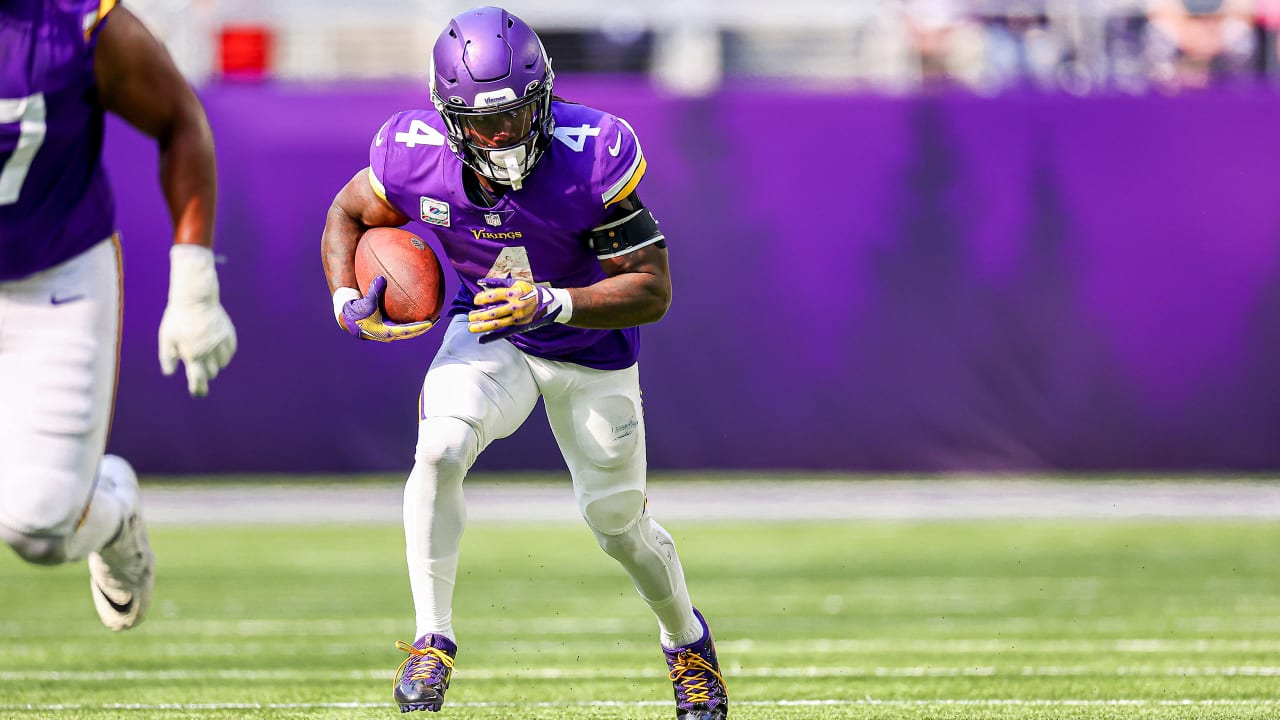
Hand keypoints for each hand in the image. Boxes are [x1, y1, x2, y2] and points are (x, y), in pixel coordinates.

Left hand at [158, 245, 236, 396]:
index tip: (198, 393)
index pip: (198, 379)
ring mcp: (221, 343)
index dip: (198, 389)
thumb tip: (170, 373)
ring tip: (206, 356)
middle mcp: (209, 351)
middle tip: (199, 369)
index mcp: (192, 354)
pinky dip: (224, 355)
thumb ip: (167, 357)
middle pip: (211, 373)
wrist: (196, 298)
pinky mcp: (229, 335)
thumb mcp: (167, 337)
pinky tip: (216, 350)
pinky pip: (229, 353)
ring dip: (214, 364)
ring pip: (222, 364)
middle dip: (205, 373)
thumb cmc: (178, 318)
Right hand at [336, 276, 434, 341]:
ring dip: (417, 325)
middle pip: (410, 332)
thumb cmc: (354, 311)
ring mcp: (386, 332)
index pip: (407, 331)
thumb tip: (380, 278)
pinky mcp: (385, 327)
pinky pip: (400, 323)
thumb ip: (373, 291)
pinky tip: (413, 307)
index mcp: (385, 332)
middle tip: (435, 319)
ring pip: (406, 330)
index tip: (430, 322)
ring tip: (429, 316)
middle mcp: (388, 334)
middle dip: (422, 327)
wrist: (345, 319)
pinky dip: (408, 318)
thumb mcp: (364, 302)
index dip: (419, 327)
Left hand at [467, 277, 570, 343]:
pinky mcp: (518, 326)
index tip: (475, 300)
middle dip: (479, 315)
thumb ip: (496, 283)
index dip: (482, 299)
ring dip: (482, 327)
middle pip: (494, 312)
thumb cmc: (527, 291)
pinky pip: (503, 333)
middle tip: (470, 316)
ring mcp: (517, 318)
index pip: (494, 296)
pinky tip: (481, 339)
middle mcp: (515, 306)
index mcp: (513, 293)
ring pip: (497, 324)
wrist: (546, 303)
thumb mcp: (514, 283)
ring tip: (471, 327)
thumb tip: (479, 282)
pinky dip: (491, 337)